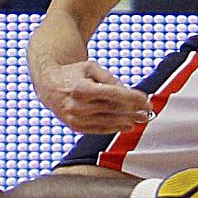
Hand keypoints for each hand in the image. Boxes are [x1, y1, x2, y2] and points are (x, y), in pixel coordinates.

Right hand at [33, 60, 152, 133]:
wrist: (48, 85)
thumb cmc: (73, 74)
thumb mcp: (91, 68)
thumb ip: (109, 79)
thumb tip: (127, 92)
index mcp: (81, 89)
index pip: (113, 95)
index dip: (132, 98)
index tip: (146, 100)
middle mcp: (77, 106)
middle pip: (112, 110)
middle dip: (133, 111)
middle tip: (148, 112)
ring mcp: (75, 118)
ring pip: (107, 122)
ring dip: (127, 122)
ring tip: (141, 120)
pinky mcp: (75, 126)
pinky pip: (98, 129)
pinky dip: (114, 128)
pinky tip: (126, 126)